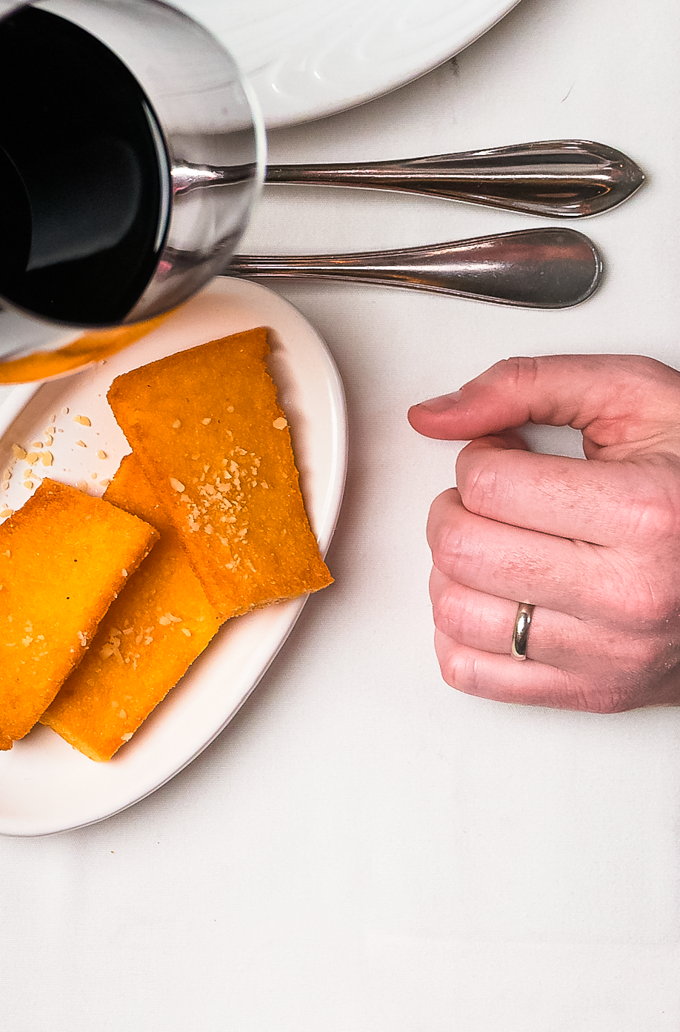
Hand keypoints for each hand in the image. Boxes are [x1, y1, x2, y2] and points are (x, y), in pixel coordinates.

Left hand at [408, 355, 679, 711]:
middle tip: (497, 498)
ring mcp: (614, 653)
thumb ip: (527, 385)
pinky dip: (461, 631)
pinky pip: (470, 672)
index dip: (482, 455)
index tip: (509, 455)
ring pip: (454, 611)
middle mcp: (630, 593)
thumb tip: (432, 417)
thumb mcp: (638, 399)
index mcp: (646, 514)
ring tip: (501, 543)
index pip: (485, 483)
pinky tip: (498, 595)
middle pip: (462, 547)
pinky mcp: (597, 692)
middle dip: (459, 507)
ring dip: (454, 568)